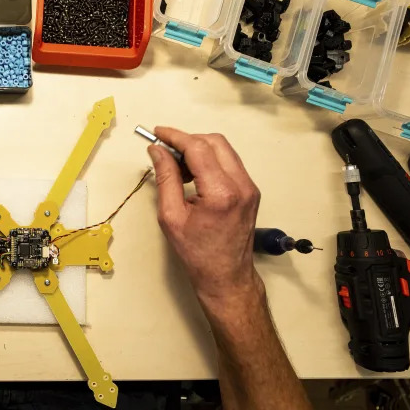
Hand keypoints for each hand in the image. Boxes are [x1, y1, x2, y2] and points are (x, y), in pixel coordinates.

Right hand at [148, 128, 263, 312]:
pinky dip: (210, 161)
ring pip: (224, 150)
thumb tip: (158, 151)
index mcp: (221, 193)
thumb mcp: (171, 216)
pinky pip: (230, 163)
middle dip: (188, 140)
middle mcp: (241, 186)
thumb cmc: (198, 254)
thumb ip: (165, 178)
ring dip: (199, 150)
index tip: (158, 133)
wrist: (226, 276)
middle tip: (166, 151)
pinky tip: (194, 175)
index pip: (198, 148)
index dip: (175, 136)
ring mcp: (250, 187)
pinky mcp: (251, 191)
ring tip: (178, 167)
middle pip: (214, 142)